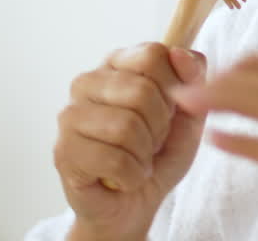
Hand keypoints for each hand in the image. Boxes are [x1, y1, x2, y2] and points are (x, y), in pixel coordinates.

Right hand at [53, 43, 206, 240]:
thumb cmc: (160, 154)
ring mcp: (70, 116)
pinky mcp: (63, 151)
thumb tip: (179, 53)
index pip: (153, 54)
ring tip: (138, 160)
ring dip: (145, 154)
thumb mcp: (191, 113)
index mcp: (118, 63)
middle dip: (160, 127)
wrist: (134, 205)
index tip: (169, 112)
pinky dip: (132, 175)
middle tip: (152, 143)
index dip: (174, 89)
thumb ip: (193, 77)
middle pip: (142, 91)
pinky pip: (113, 159)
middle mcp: (88, 82)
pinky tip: (124, 178)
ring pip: (126, 126)